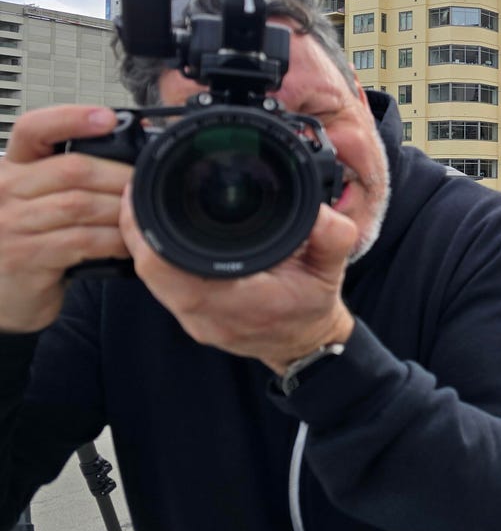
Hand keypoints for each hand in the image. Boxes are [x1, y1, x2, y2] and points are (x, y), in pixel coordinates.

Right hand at [0, 106, 131, 333]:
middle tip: (146, 184)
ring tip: (141, 215)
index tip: (108, 116)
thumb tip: (129, 158)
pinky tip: (127, 243)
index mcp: (10, 168)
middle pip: (72, 168)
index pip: (33, 129)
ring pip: (81, 205)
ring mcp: (11, 224)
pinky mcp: (26, 256)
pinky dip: (113, 240)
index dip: (71, 118)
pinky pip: (82, 240)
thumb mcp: (34, 200)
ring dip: (121, 210)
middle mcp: (4, 190)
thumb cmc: (24, 241)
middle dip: (119, 175)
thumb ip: (65, 178)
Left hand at [120, 195, 357, 372]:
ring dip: (144, 242)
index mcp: (238, 303)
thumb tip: (321, 213)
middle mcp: (208, 316)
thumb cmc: (313, 307)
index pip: (171, 270)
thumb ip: (332, 239)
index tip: (143, 196)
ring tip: (144, 204)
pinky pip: (160, 284)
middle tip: (138, 188)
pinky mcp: (191, 317)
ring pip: (150, 278)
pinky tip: (160, 232)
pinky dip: (156, 256)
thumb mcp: (331, 271)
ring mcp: (195, 320)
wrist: (305, 342)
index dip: (147, 234)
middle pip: (149, 271)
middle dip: (138, 228)